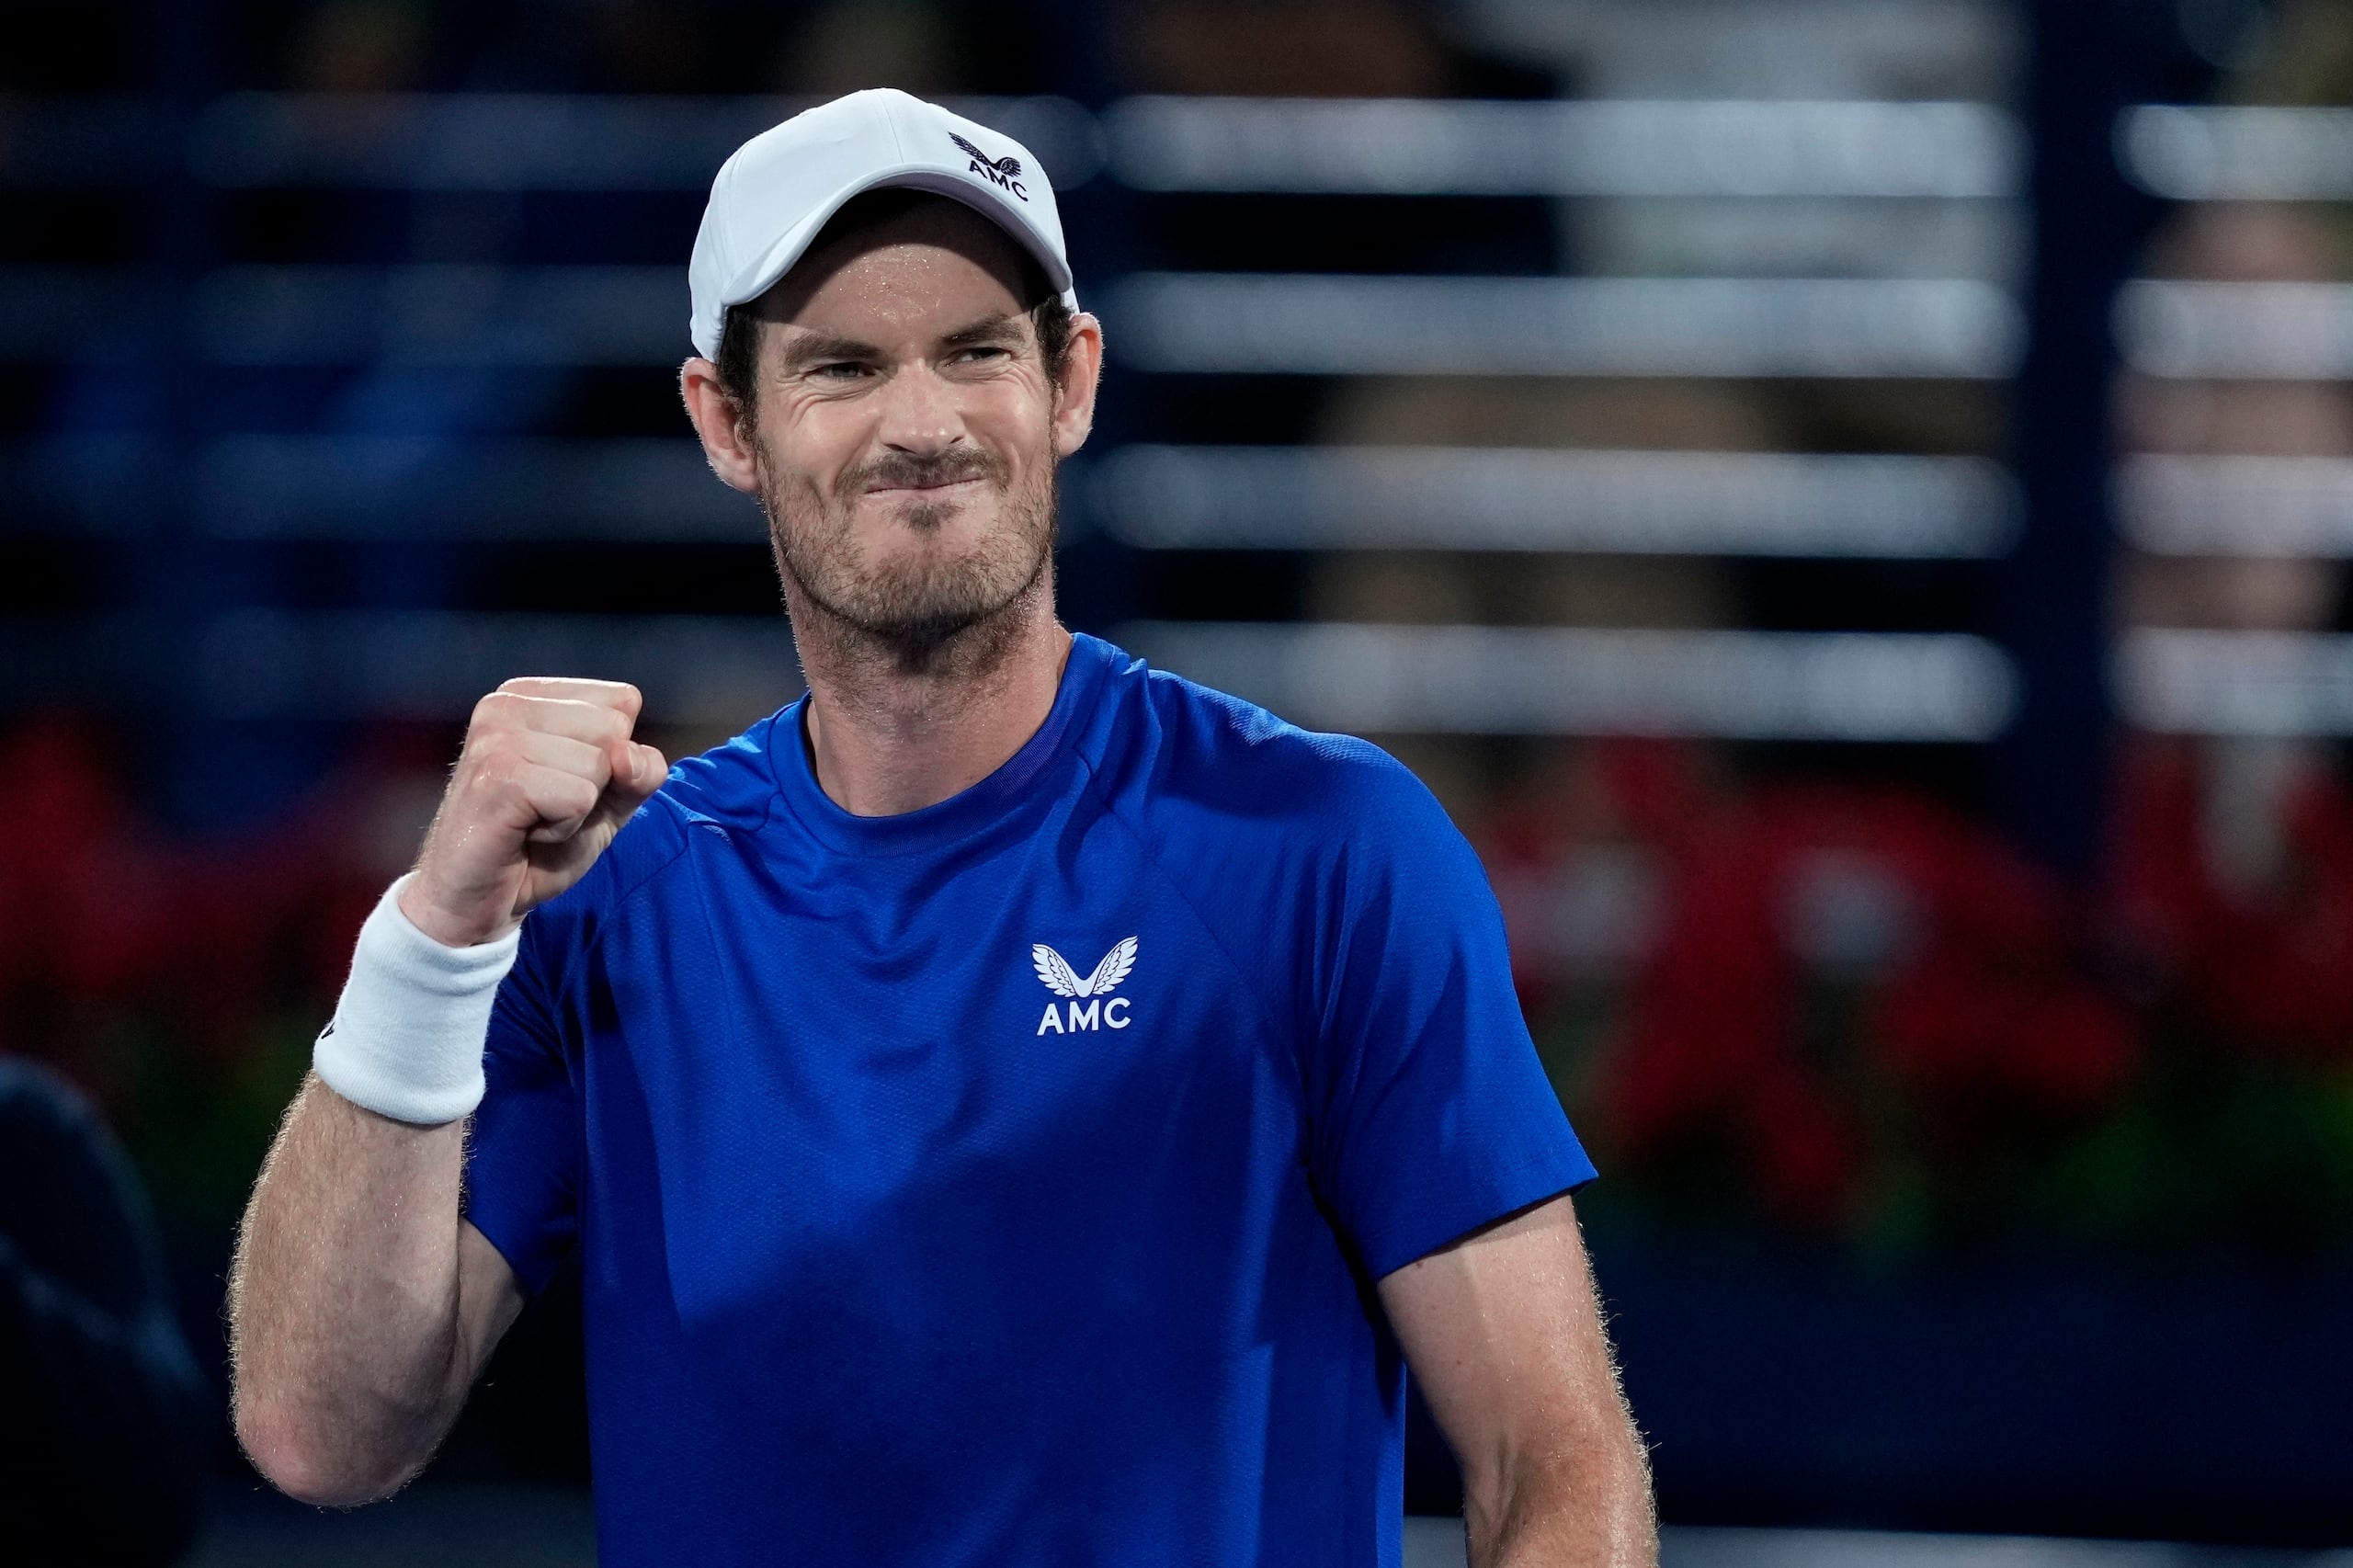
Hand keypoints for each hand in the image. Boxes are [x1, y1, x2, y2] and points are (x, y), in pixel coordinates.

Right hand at [399, 678, 667, 948]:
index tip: (565, 785)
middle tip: (547, 808)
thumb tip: (629, 754)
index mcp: (529, 695)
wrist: (476, 901)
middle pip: (614, 731)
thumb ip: (640, 771)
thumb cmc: (538, 846)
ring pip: (599, 765)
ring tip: (533, 822)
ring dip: (578, 811)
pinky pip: (578, 798)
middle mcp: (505, 705)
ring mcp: (496, 738)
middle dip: (597, 784)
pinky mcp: (496, 778)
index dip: (613, 757)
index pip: (623, 701)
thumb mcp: (609, 802)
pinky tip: (525, 834)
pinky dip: (564, 830)